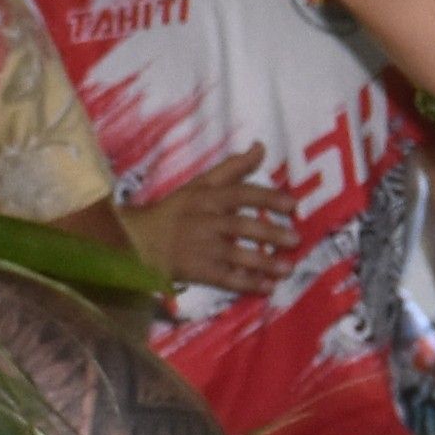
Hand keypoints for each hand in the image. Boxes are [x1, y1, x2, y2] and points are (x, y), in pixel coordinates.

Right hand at [121, 147, 295, 299]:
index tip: (293, 204)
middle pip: (239, 225)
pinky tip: (268, 287)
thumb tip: (261, 147)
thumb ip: (233, 168)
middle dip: (269, 232)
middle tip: (296, 239)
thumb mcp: (200, 185)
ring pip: (234, 254)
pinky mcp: (196, 271)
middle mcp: (203, 221)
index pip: (239, 193)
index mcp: (206, 198)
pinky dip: (247, 284)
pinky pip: (225, 278)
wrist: (138, 241)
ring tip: (288, 268)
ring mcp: (200, 248)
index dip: (266, 197)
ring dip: (263, 262)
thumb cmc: (176, 211)